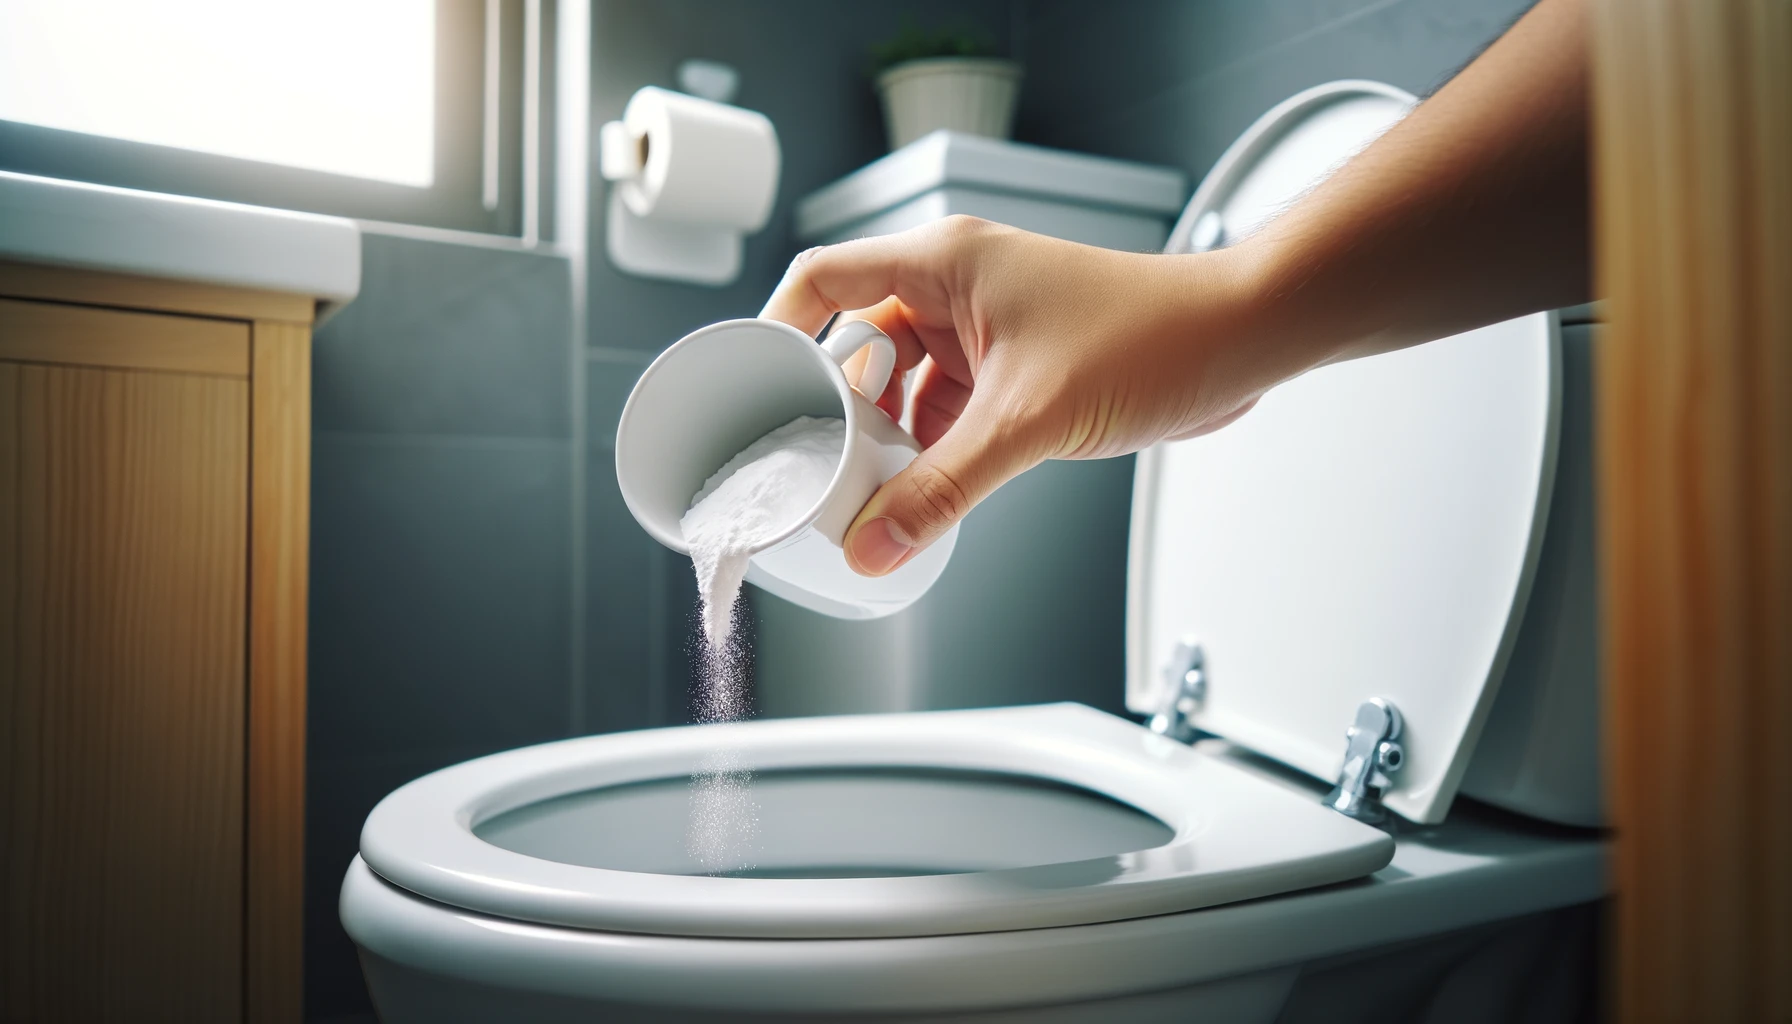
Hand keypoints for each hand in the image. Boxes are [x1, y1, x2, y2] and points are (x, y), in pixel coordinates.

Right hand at [760, 216, 1292, 577]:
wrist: (1240, 341)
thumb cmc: (1152, 336)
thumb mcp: (1027, 422)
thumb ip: (943, 490)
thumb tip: (874, 545)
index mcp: (943, 264)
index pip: (823, 281)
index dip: (776, 333)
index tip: (749, 393)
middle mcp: (956, 289)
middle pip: (855, 345)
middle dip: (833, 410)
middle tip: (809, 469)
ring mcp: (985, 330)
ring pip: (902, 386)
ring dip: (885, 439)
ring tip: (862, 492)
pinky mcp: (1013, 369)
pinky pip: (944, 410)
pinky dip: (929, 450)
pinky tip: (919, 492)